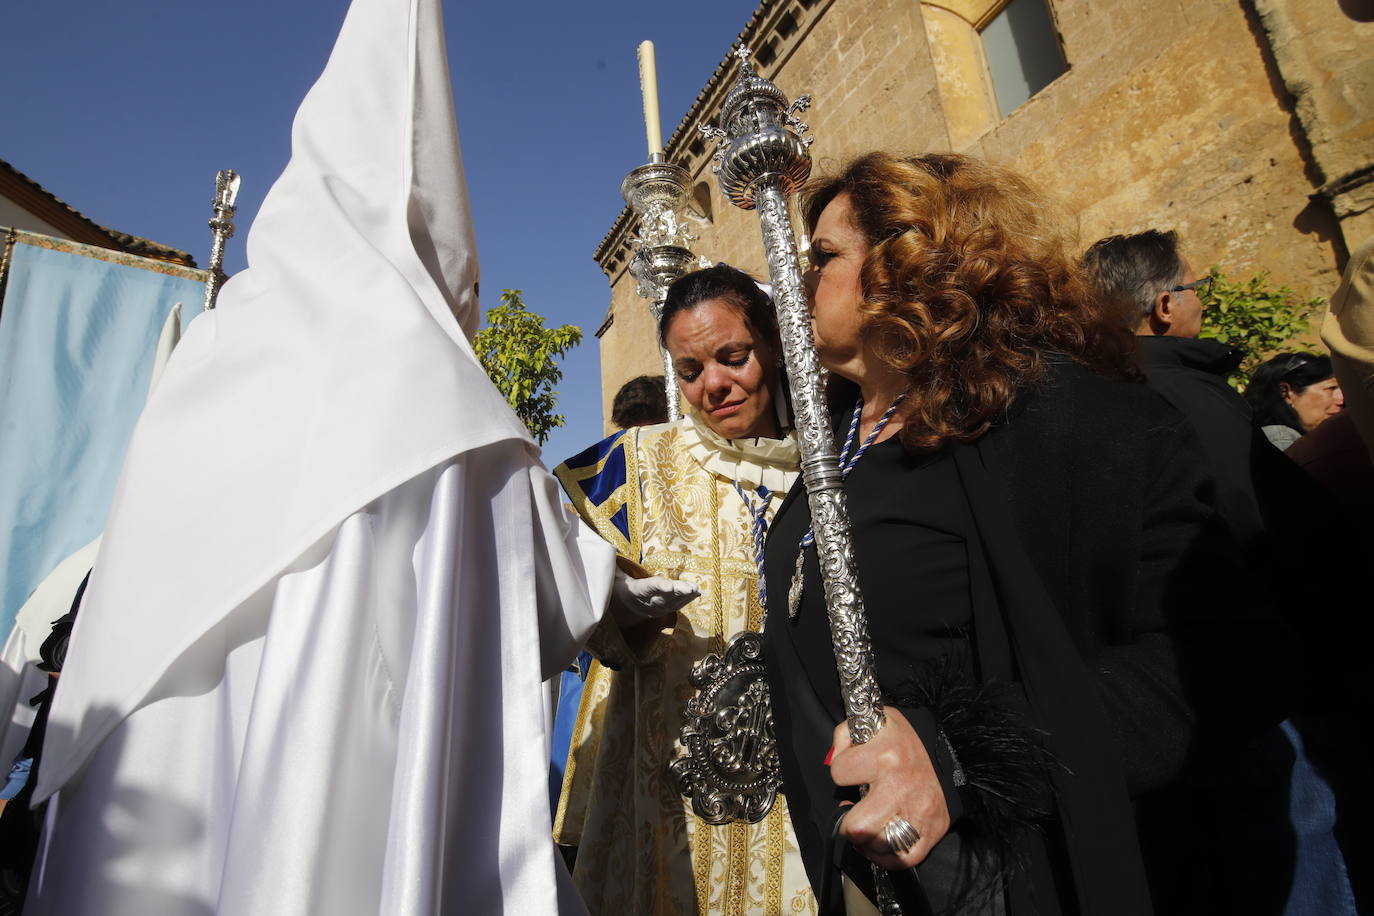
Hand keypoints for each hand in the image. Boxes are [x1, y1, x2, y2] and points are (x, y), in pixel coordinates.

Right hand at [609, 571, 698, 626]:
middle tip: (691, 588)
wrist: (622, 611)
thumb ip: (613, 564)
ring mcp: (656, 608)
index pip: (647, 589)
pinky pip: (676, 606)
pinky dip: (687, 599)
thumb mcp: (612, 578)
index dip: (658, 587)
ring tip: (696, 589)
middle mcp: (646, 602)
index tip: (669, 586)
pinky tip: (696, 592)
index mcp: (633, 592)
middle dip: (677, 592)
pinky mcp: (664, 610)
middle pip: (663, 597)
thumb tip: (609, 547)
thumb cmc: (618, 588)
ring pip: (672, 603)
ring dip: (685, 596)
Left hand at [829, 707, 949, 869]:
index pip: (838, 772)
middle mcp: (900, 785)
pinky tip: (879, 842)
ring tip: (871, 824)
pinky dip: (886, 857)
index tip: (852, 770)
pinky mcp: (932, 830)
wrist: (948, 752)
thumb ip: (847, 734)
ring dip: (869, 839)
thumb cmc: (905, 741)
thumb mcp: (877, 721)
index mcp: (885, 753)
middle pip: (857, 827)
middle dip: (849, 823)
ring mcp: (918, 811)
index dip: (841, 771)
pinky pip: (902, 859)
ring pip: (878, 845)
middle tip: (854, 814)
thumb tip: (833, 757)